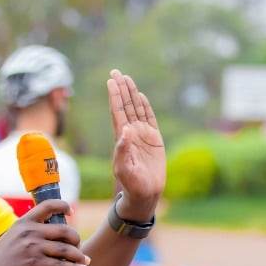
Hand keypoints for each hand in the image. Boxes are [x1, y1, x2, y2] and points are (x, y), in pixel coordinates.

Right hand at [0, 200, 89, 265]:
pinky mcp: (33, 263)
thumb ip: (30, 232)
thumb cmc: (2, 257)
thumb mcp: (13, 236)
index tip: (70, 211)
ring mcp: (32, 247)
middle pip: (64, 230)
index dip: (62, 206)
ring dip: (79, 256)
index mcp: (24, 222)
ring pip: (65, 249)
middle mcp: (29, 231)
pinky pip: (60, 265)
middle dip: (76, 239)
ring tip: (85, 261)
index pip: (47, 206)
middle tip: (78, 246)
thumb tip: (54, 235)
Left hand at [107, 69, 165, 219]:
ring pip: (136, 109)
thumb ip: (123, 151)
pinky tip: (141, 96)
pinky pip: (150, 118)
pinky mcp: (154, 139)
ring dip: (131, 94)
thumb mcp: (124, 169)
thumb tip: (124, 131)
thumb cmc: (131, 184)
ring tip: (127, 78)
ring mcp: (142, 135)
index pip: (117, 112)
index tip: (111, 81)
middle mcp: (131, 133)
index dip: (114, 96)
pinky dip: (145, 106)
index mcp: (122, 138)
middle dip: (121, 89)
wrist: (144, 193)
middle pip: (125, 106)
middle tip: (116, 72)